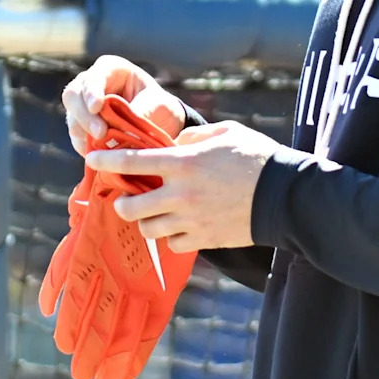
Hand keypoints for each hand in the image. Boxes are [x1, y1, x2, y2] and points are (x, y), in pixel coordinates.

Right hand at [62, 55, 186, 156]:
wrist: (159, 125)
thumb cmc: (160, 107)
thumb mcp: (160, 106)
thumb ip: (143, 112)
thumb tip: (123, 129)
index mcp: (110, 69)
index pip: (94, 77)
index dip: (92, 91)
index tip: (97, 107)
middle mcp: (90, 84)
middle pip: (73, 96)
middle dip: (85, 116)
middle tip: (101, 133)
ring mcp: (82, 106)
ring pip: (72, 118)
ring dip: (85, 134)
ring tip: (104, 147)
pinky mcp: (81, 129)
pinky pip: (77, 138)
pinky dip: (88, 147)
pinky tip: (102, 154)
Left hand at [85, 120, 283, 249]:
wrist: (285, 197)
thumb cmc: (258, 158)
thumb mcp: (225, 134)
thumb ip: (193, 138)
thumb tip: (174, 146)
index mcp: (183, 163)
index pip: (132, 162)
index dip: (107, 160)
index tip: (92, 159)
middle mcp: (181, 194)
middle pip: (131, 206)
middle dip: (123, 201)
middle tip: (128, 197)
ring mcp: (191, 220)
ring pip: (149, 229)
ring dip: (147, 220)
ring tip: (155, 214)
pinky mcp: (204, 240)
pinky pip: (173, 245)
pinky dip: (172, 237)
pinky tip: (180, 227)